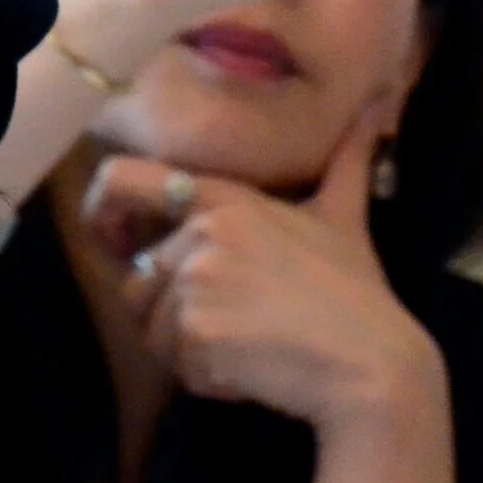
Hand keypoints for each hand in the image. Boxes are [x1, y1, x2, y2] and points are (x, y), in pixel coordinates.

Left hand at [86, 107, 447, 431]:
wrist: (372, 365)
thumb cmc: (356, 295)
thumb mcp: (343, 216)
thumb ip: (346, 162)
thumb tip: (379, 103)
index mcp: (223, 199)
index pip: (121, 181)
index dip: (102, 212)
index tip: (117, 242)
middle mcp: (201, 233)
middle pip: (137, 282)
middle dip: (173, 315)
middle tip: (236, 326)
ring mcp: (196, 281)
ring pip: (152, 330)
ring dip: (190, 352)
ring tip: (249, 348)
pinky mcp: (197, 331)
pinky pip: (175, 366)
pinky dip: (207, 379)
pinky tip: (253, 370)